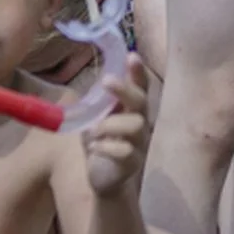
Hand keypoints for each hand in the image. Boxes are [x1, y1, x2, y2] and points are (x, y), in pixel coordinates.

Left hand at [81, 54, 150, 195]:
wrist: (104, 179)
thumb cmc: (101, 143)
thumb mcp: (96, 120)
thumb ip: (98, 104)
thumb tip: (92, 84)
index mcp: (131, 109)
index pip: (140, 86)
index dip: (138, 72)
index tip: (132, 55)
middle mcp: (141, 122)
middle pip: (141, 101)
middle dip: (125, 89)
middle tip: (106, 80)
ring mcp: (140, 143)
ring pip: (135, 125)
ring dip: (110, 124)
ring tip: (94, 132)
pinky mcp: (133, 162)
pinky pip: (125, 151)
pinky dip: (106, 147)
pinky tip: (94, 148)